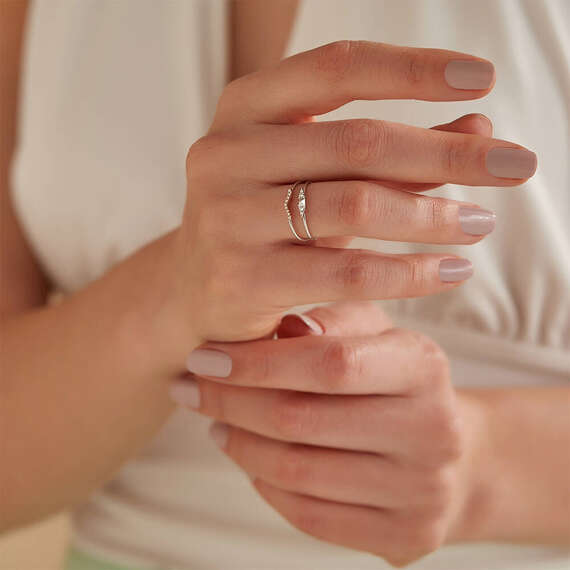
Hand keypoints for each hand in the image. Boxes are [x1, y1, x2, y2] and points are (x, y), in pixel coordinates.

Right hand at [163, 41, 535, 347]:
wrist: (196, 290)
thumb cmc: (266, 223)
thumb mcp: (317, 175)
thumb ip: (389, 152)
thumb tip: (478, 129)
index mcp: (243, 109)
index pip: (336, 67)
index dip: (413, 68)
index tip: (482, 77)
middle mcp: (225, 153)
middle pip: (358, 141)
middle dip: (448, 154)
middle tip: (516, 165)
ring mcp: (227, 217)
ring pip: (355, 207)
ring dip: (434, 217)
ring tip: (483, 223)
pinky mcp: (241, 279)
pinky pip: (345, 272)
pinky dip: (410, 271)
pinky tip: (451, 270)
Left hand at [169, 301, 486, 566]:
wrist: (454, 452)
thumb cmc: (394, 378)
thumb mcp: (374, 331)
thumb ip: (331, 319)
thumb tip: (279, 327)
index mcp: (424, 367)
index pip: (329, 364)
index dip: (256, 362)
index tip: (204, 359)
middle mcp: (432, 432)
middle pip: (302, 420)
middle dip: (230, 402)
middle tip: (191, 388)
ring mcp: (422, 492)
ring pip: (296, 472)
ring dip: (238, 443)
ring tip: (214, 420)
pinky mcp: (405, 536)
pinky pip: (308, 515)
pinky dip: (263, 483)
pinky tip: (247, 456)